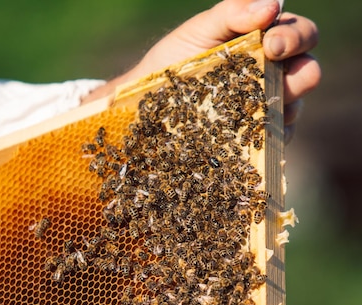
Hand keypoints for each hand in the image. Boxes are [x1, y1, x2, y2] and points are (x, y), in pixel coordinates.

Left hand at [83, 0, 319, 140]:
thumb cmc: (172, 64)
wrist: (147, 108)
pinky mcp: (257, 140)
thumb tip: (273, 5)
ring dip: (285, 103)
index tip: (273, 43)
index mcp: (264, 43)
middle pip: (308, 70)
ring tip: (259, 103)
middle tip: (274, 68)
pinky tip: (252, 131)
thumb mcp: (198, 32)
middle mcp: (272, 75)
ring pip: (296, 106)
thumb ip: (233, 13)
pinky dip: (272, 134)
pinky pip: (279, 139)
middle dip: (301, 69)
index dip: (296, 36)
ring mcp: (266, 109)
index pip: (300, 34)